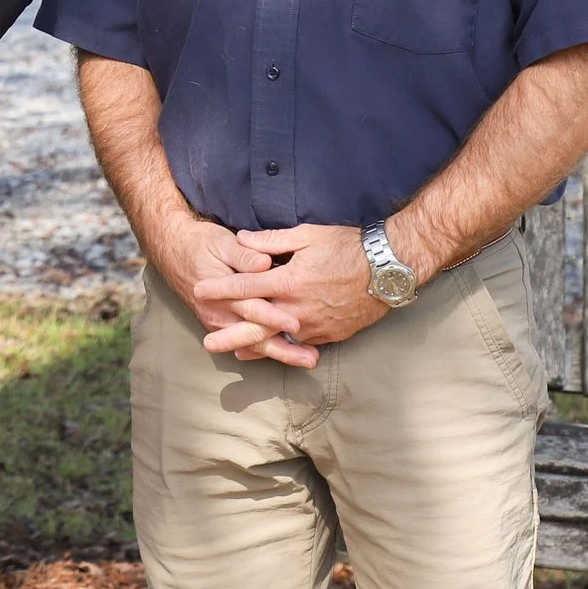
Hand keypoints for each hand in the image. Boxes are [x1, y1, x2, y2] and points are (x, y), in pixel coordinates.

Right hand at [139, 212, 302, 365]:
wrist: (174, 251)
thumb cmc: (201, 244)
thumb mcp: (222, 242)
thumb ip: (244, 255)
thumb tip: (264, 263)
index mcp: (221, 292)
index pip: (252, 307)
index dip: (274, 316)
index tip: (296, 324)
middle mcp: (219, 313)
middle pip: (255, 336)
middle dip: (284, 349)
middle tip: (310, 359)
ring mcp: (219, 323)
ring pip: (252, 344)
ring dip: (280, 353)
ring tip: (307, 361)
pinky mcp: (222, 324)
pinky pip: (246, 342)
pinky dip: (267, 350)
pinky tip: (287, 354)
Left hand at [195, 224, 387, 358]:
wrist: (388, 269)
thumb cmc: (348, 246)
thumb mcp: (308, 235)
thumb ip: (272, 240)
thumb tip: (243, 239)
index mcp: (289, 281)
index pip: (246, 287)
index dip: (220, 289)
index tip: (199, 291)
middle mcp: (298, 308)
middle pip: (256, 324)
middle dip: (229, 334)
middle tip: (206, 343)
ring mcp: (314, 325)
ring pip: (278, 340)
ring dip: (254, 347)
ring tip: (234, 353)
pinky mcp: (329, 334)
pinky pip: (301, 344)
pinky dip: (283, 349)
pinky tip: (273, 353)